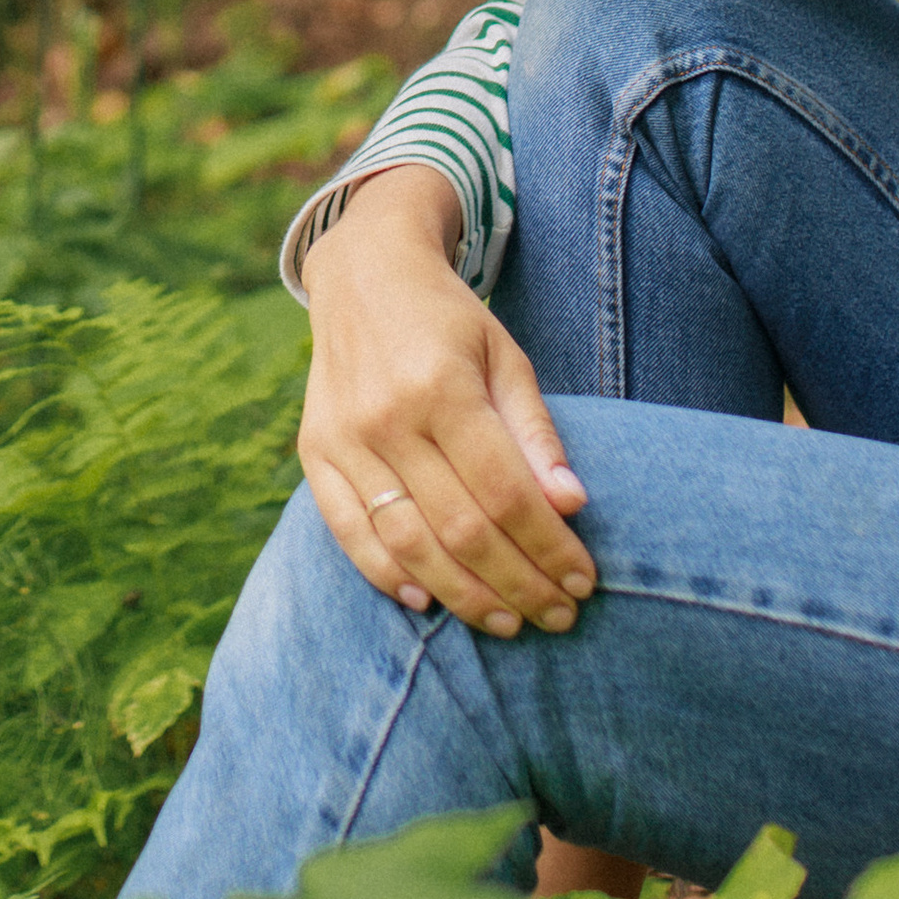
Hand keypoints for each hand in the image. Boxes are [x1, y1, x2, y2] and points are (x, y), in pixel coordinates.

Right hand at [300, 165, 595, 635]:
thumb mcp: (506, 358)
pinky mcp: (314, 451)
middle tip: (558, 617)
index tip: (584, 582)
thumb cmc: (448, 322)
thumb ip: (535, 433)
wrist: (363, 275)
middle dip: (518, 584)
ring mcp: (344, 438)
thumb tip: (571, 505)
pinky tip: (427, 599)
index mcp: (443, 386)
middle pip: (461, 529)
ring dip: (462, 595)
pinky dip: (385, 574)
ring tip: (507, 623)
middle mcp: (387, 417)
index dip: (549, 547)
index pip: (507, 493)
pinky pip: (348, 531)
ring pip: (407, 542)